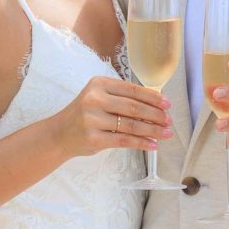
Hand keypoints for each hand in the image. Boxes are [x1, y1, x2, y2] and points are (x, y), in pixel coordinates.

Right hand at [54, 75, 171, 157]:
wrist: (58, 134)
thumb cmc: (83, 115)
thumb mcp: (98, 99)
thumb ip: (120, 98)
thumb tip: (155, 106)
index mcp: (98, 84)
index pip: (132, 89)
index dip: (152, 97)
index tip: (167, 104)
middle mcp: (94, 99)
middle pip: (133, 107)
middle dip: (155, 114)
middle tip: (169, 120)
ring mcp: (93, 119)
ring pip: (131, 125)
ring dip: (152, 130)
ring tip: (166, 133)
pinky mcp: (94, 138)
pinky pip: (124, 140)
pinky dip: (141, 142)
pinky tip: (152, 144)